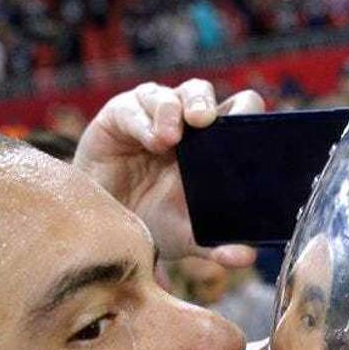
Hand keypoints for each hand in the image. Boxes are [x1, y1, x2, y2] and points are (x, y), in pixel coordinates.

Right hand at [73, 79, 262, 267]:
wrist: (102, 226)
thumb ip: (216, 245)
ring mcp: (152, 115)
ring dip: (175, 110)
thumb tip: (246, 257)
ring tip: (170, 139)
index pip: (238, 110)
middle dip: (208, 103)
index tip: (244, 136)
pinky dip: (145, 121)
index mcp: (211, 144)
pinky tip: (150, 141)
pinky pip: (135, 106)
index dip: (245, 115)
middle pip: (203, 92)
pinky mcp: (120, 115)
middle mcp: (184, 124)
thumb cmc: (151, 222)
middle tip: (206, 121)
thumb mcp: (186, 237)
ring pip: (172, 94)